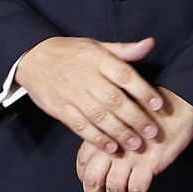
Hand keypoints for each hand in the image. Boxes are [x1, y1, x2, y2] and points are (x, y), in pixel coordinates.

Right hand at [16, 36, 164, 153]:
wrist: (33, 58)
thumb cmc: (70, 52)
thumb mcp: (96, 45)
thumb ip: (124, 50)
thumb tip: (150, 44)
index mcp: (98, 59)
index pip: (125, 76)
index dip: (143, 91)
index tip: (158, 105)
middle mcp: (86, 77)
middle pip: (114, 100)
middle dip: (135, 118)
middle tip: (151, 132)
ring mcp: (71, 94)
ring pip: (99, 116)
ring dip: (119, 133)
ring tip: (136, 144)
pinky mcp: (60, 109)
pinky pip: (80, 126)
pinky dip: (96, 138)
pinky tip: (111, 147)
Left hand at [75, 87, 192, 191]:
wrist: (178, 101)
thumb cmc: (152, 107)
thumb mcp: (122, 115)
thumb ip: (109, 133)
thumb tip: (102, 153)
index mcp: (104, 133)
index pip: (82, 163)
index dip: (85, 179)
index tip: (91, 185)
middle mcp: (112, 146)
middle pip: (92, 180)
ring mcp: (130, 156)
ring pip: (113, 189)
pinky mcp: (149, 163)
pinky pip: (136, 190)